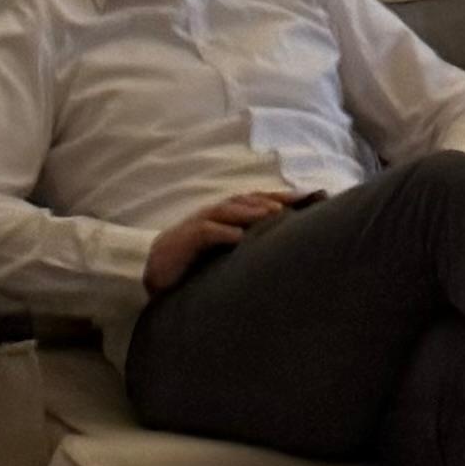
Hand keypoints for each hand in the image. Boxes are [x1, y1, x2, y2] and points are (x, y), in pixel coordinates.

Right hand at [141, 188, 301, 296]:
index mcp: (227, 216)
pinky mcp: (188, 238)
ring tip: (274, 214)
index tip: (309, 199)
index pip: (258, 201)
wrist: (155, 268)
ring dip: (251, 211)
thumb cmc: (194, 260)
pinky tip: (238, 237)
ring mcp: (201, 223)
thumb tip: (279, 248)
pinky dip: (223, 232)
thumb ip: (246, 246)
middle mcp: (216, 214)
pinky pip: (206, 231)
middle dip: (273, 198)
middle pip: (248, 199)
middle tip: (299, 202)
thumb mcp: (224, 253)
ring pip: (229, 210)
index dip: (282, 197)